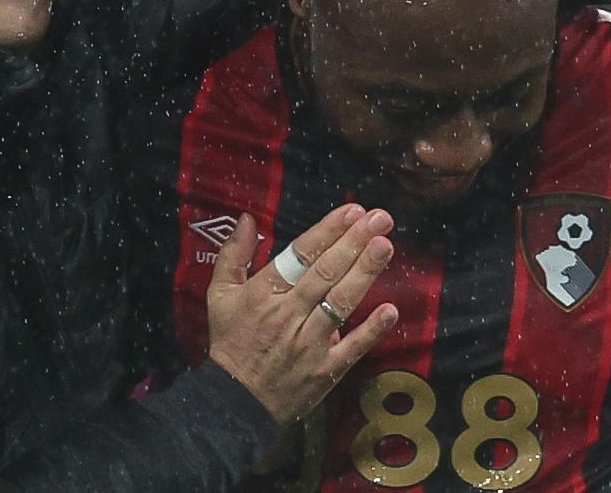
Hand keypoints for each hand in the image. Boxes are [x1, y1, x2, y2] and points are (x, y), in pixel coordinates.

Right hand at [207, 203, 398, 424]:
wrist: (236, 399)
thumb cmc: (231, 341)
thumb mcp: (220, 295)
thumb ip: (234, 254)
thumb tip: (247, 219)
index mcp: (263, 293)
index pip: (299, 255)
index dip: (327, 231)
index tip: (351, 211)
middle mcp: (288, 314)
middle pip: (326, 272)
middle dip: (354, 242)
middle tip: (379, 219)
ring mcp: (309, 343)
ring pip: (340, 303)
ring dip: (365, 273)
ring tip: (386, 247)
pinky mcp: (325, 369)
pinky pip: (352, 348)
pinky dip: (372, 329)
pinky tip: (390, 309)